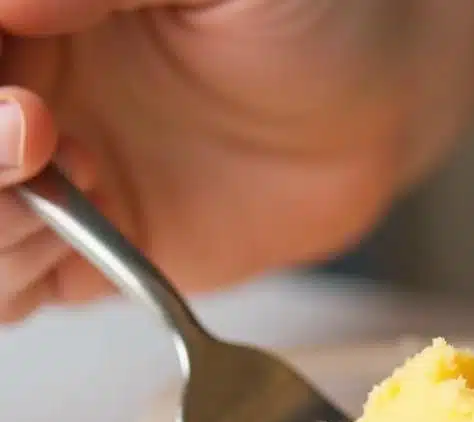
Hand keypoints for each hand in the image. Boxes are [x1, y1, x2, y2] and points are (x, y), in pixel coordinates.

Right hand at [0, 0, 473, 321]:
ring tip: (83, 169)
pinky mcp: (93, 255)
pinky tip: (84, 234)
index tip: (20, 102)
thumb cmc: (310, 10)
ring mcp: (53, 178)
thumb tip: (15, 6)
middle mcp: (27, 94)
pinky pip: (15, 286)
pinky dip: (17, 278)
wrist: (381, 103)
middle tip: (39, 134)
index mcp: (33, 15)